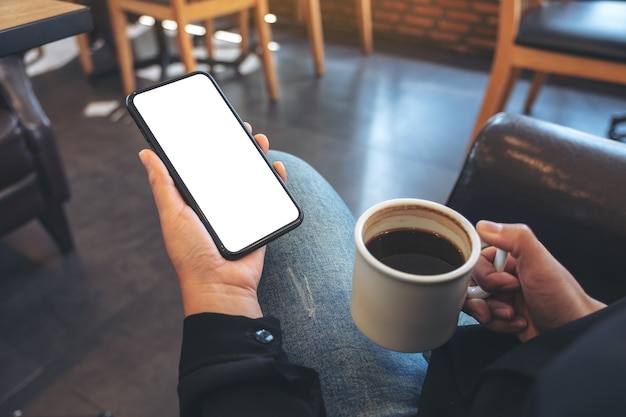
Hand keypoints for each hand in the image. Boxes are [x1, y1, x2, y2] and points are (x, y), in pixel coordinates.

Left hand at [139, 126, 285, 317]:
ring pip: (251, 177)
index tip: (212, 124)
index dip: (207, 144)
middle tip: (241, 128)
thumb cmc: (191, 254)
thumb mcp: (172, 215)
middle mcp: (218, 203)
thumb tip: (146, 154)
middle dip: (236, 146)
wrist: (221, 285)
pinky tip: (275, 168)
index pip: (202, 165)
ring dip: (257, 157)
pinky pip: (271, 196)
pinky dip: (276, 181)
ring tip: (259, 141)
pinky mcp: (259, 220)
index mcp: (196, 199)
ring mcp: (241, 211)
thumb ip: (162, 185)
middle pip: (229, 167)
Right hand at [463, 221, 605, 341]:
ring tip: (511, 314)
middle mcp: (506, 276)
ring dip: (491, 312)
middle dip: (486, 296)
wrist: (573, 333)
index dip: (484, 275)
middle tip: (508, 298)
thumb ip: (515, 238)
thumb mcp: (540, 263)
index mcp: (512, 259)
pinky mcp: (503, 317)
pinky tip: (518, 322)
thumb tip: (485, 225)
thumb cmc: (563, 299)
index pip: (478, 260)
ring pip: (475, 303)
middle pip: (472, 283)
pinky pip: (485, 320)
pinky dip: (499, 324)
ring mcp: (504, 297)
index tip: (502, 283)